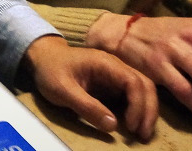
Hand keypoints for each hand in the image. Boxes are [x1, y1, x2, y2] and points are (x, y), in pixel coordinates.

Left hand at [23, 35, 157, 140]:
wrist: (44, 57)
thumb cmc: (51, 70)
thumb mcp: (62, 89)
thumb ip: (87, 106)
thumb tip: (113, 126)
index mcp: (105, 63)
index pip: (133, 81)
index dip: (138, 104)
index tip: (130, 125)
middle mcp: (116, 66)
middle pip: (145, 84)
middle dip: (148, 110)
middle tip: (143, 134)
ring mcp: (115, 74)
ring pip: (142, 89)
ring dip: (146, 110)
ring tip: (142, 132)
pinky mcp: (113, 83)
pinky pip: (132, 94)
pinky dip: (138, 109)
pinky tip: (134, 124)